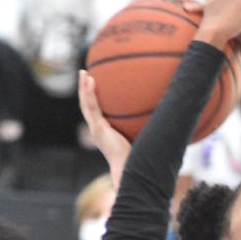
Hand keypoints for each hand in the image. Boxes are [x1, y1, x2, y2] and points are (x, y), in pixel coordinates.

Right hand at [78, 70, 130, 187]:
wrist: (129, 167)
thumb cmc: (135, 156)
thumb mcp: (136, 138)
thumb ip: (139, 128)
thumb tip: (157, 114)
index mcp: (102, 131)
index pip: (94, 113)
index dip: (92, 99)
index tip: (93, 86)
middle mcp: (96, 129)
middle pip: (87, 106)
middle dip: (84, 90)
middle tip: (85, 74)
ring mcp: (95, 128)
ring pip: (86, 104)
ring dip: (83, 88)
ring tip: (84, 72)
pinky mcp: (98, 128)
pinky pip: (91, 107)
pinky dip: (89, 94)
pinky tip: (91, 81)